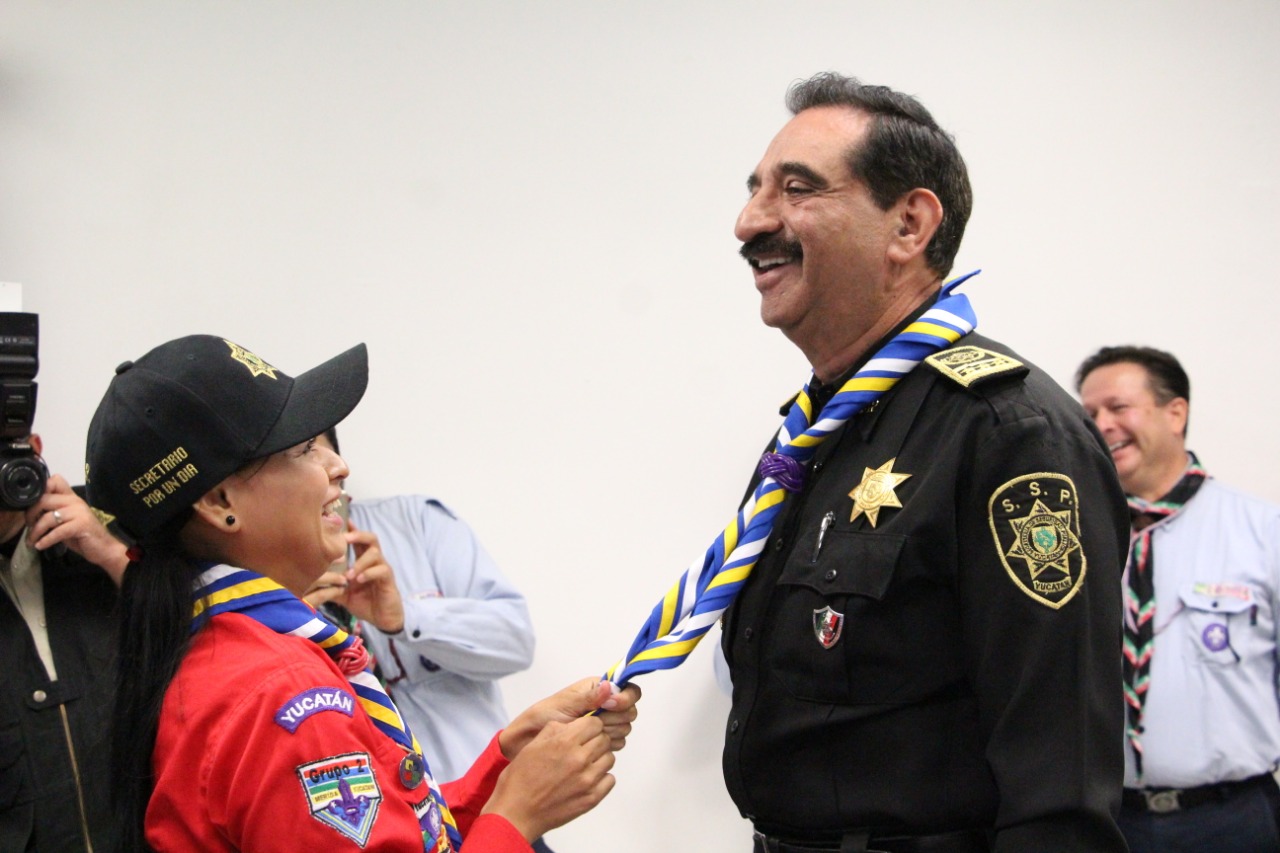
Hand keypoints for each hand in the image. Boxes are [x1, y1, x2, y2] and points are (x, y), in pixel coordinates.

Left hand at [25, 475, 128, 585]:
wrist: (105, 548)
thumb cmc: (83, 535)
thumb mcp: (66, 521)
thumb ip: (53, 513)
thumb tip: (30, 514)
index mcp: (72, 498)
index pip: (55, 480)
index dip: (40, 489)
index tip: (31, 505)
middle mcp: (75, 501)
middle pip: (44, 499)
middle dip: (31, 514)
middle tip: (28, 526)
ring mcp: (80, 512)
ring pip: (48, 517)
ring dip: (36, 531)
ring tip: (31, 541)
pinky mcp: (82, 525)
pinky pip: (57, 531)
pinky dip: (46, 540)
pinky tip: (40, 546)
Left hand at [304, 522, 404, 633]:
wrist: (383, 619)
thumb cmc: (365, 603)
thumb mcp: (344, 595)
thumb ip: (332, 587)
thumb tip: (311, 585)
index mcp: (363, 561)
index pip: (358, 540)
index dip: (352, 530)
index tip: (341, 521)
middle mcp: (374, 561)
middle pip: (371, 538)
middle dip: (358, 535)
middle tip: (345, 538)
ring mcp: (382, 569)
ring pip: (376, 553)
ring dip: (360, 561)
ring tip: (349, 575)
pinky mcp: (388, 579)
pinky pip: (381, 570)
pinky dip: (368, 573)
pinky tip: (358, 581)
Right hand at [482, 715, 615, 840]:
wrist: (516, 813)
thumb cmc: (521, 779)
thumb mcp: (533, 745)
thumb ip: (556, 729)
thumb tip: (573, 724)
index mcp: (564, 742)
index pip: (595, 723)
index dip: (589, 725)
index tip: (583, 731)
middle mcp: (579, 759)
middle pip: (605, 739)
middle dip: (595, 740)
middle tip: (583, 748)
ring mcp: (587, 780)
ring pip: (609, 758)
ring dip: (599, 758)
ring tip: (584, 764)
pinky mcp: (591, 798)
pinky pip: (610, 779)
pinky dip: (601, 778)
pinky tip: (586, 779)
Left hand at [499, 677, 640, 758]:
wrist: (527, 743)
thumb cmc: (541, 719)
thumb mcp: (564, 705)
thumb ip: (589, 697)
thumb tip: (610, 686)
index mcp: (597, 689)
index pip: (628, 690)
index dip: (626, 698)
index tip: (611, 705)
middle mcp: (604, 705)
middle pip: (630, 711)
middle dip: (614, 717)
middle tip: (593, 721)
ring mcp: (604, 724)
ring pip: (625, 728)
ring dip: (609, 732)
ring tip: (585, 733)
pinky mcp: (601, 742)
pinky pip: (618, 744)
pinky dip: (607, 745)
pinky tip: (588, 745)